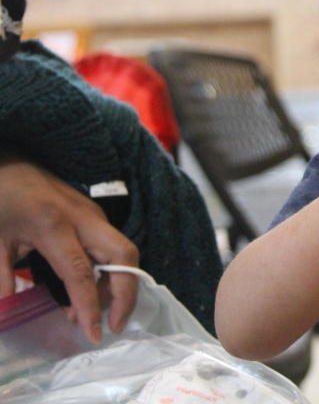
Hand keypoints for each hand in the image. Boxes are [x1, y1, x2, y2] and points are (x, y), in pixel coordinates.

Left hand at [0, 156, 138, 343]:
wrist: (11, 163)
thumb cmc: (2, 201)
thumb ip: (1, 280)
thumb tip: (6, 316)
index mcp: (53, 225)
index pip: (81, 273)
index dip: (90, 307)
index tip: (93, 334)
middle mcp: (83, 219)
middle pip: (124, 256)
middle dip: (127, 293)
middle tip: (116, 325)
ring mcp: (94, 216)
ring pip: (124, 252)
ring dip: (119, 285)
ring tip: (96, 313)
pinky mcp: (96, 217)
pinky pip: (113, 248)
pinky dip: (110, 273)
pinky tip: (90, 291)